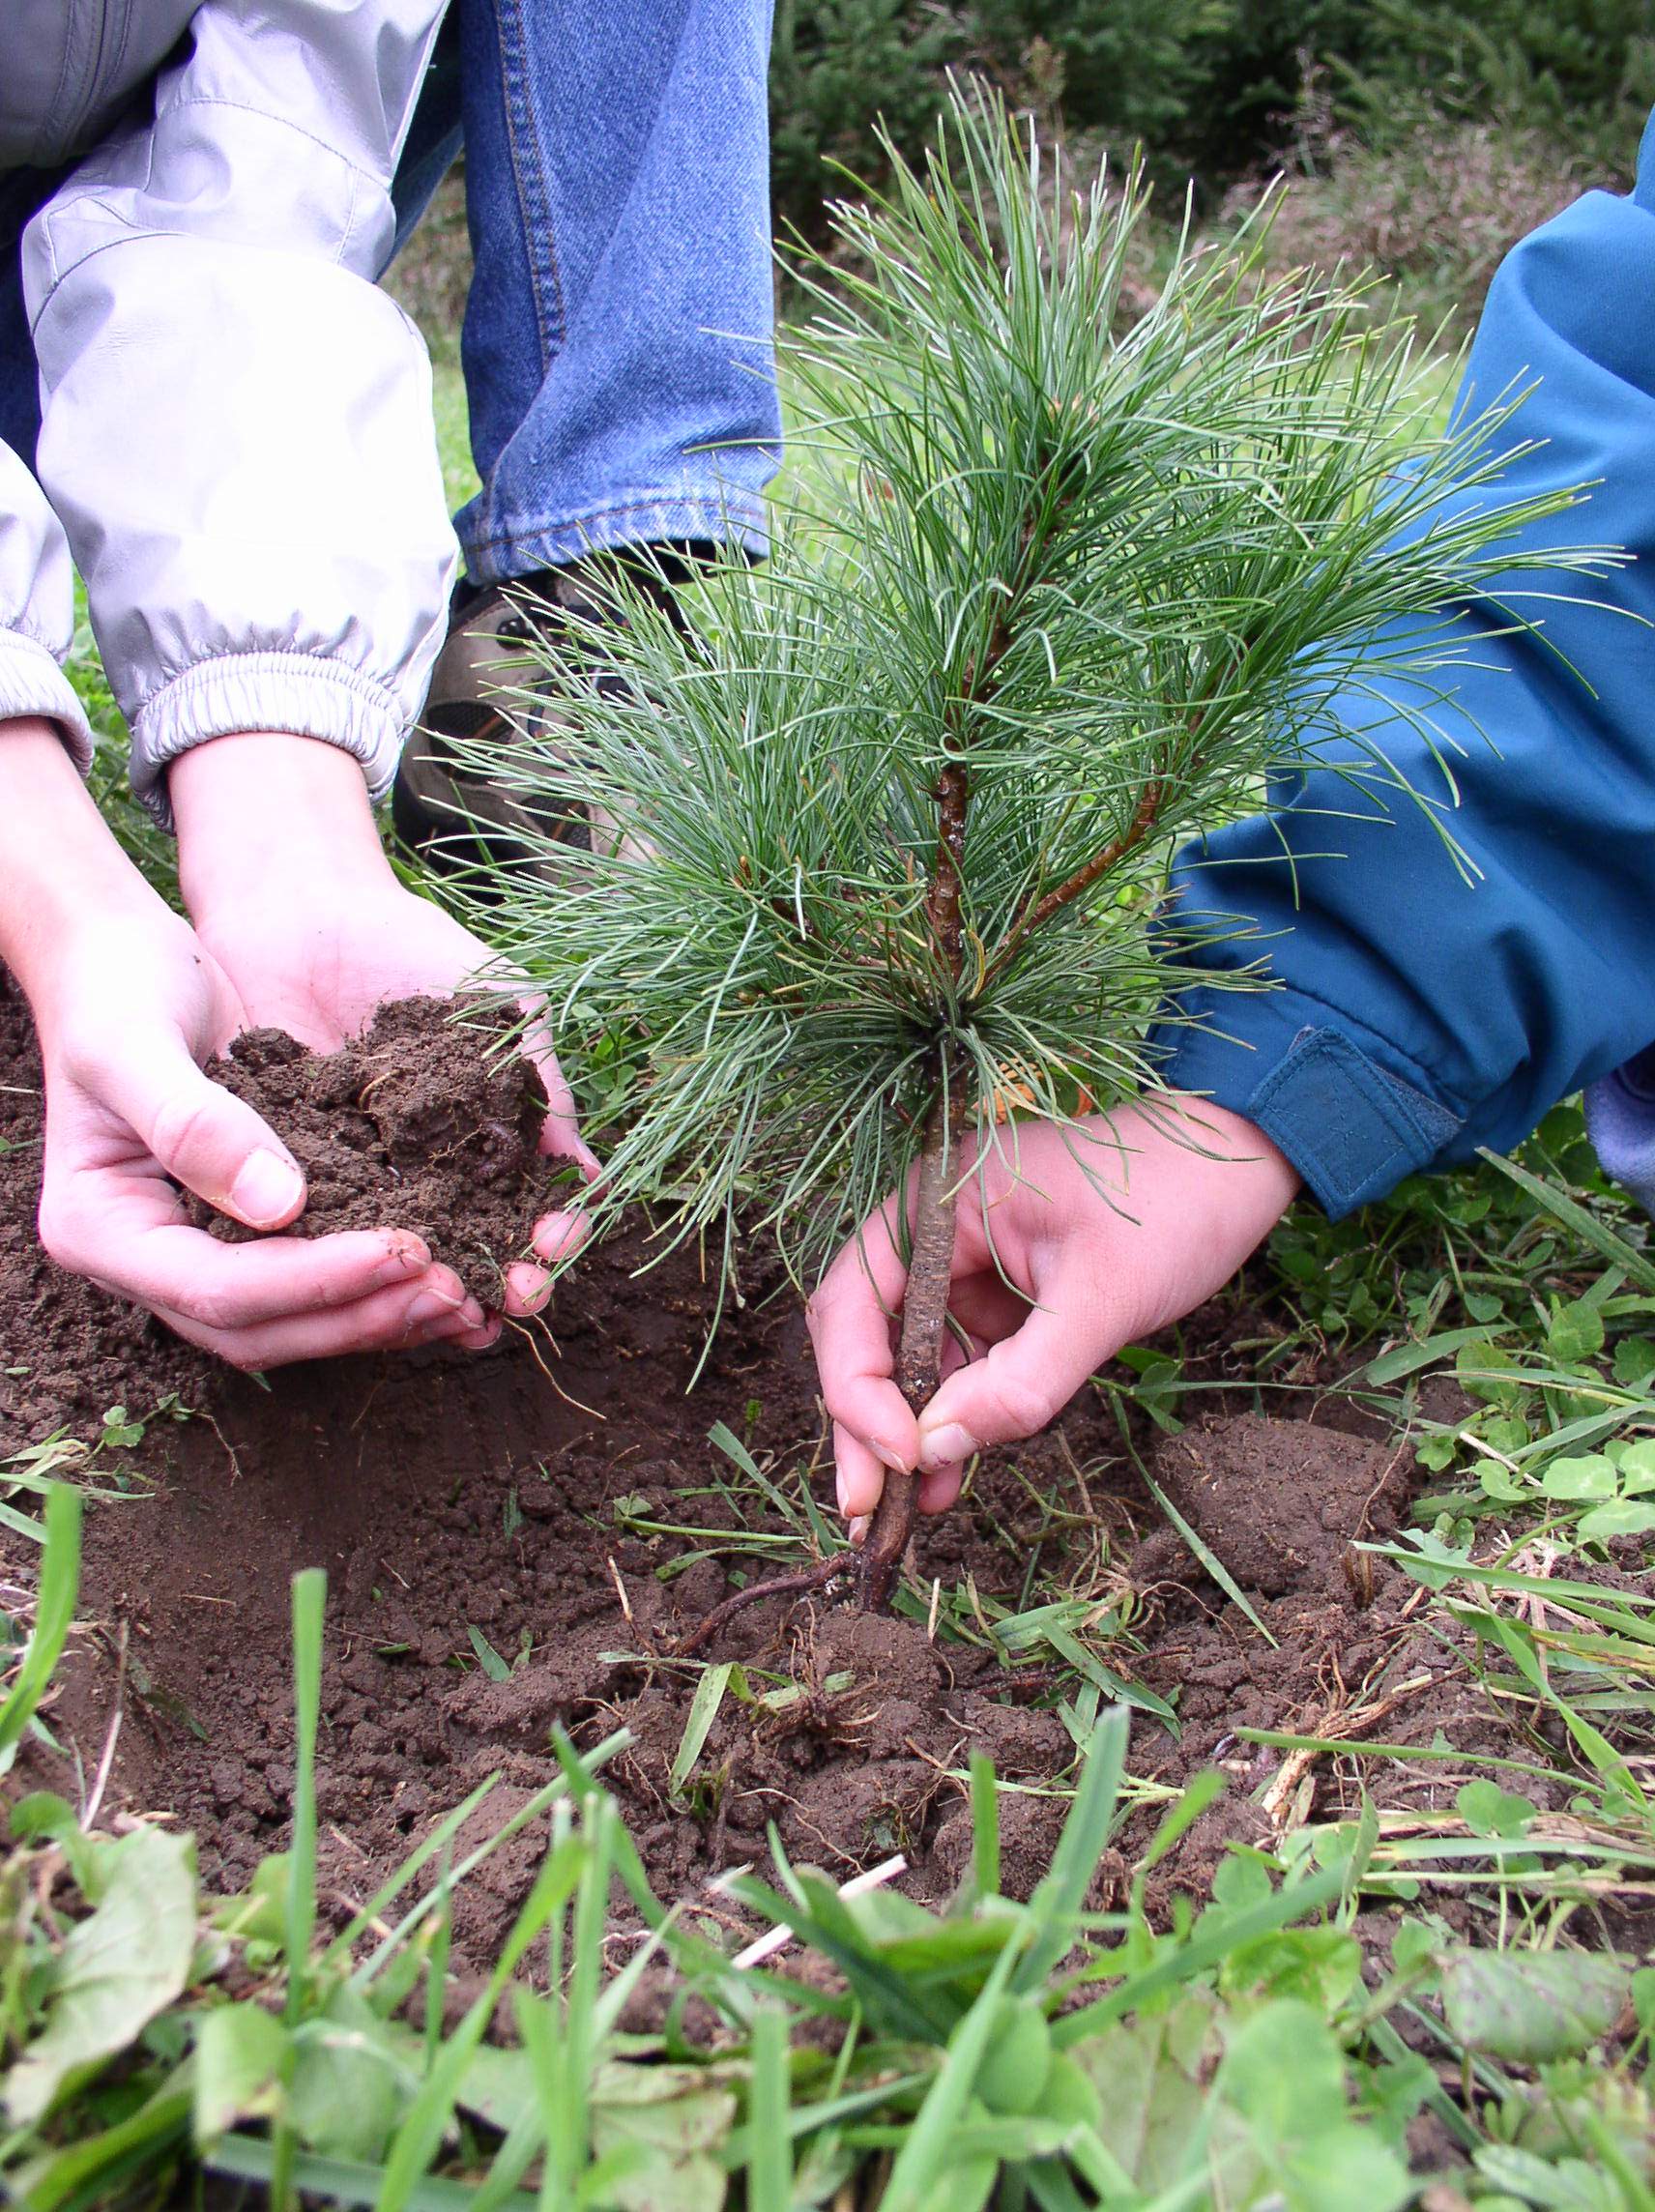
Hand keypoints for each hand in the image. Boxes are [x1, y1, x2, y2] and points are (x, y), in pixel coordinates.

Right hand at [0, 720, 489, 1365]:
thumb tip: (282, 1206)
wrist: (119, 958)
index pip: (215, 1289)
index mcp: (102, 1230)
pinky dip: (383, 1285)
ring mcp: (200, 1253)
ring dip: (382, 1316)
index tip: (403, 1249)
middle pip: (259, 1329)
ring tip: (471, 1296)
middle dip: (359, 1315)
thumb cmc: (115, 987)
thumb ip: (195, 1123)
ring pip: (295, 1322)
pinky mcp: (253, 1231)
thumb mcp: (135, 1043)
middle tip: (456, 1290)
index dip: (313, 1280)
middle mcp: (150, 1261)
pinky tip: (456, 1274)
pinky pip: (318, 1281)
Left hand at [171, 733, 597, 1314]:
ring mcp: (370, 1181)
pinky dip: (350, 1271)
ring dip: (440, 1292)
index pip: (539, 1205)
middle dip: (507, 1280)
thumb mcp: (501, 1007)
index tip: (552, 1246)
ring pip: (413, 1257)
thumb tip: (587, 1175)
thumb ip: (543, 1084)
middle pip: (483, 1246)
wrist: (301, 912)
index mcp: (497, 1139)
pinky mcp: (299, 1178)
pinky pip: (328, 1238)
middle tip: (516, 1298)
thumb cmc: (415, 949)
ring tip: (454, 1314)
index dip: (555, 1233)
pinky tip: (367, 1291)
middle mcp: (438, 1175)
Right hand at [808, 1097, 1300, 1523]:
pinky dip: (951, 1413)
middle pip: (862, 1334)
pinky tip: (952, 1468)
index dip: (859, 1389)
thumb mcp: (1101, 1303)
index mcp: (936, 1205)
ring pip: (903, 1356)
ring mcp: (961, 1263)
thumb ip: (1018, 1382)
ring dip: (907, 1428)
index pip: (852, 1302)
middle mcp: (932, 1230)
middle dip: (864, 1423)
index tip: (901, 1456)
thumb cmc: (1172, 1208)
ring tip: (918, 1503)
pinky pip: (953, 1359)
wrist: (1235, 1165)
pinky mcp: (994, 1291)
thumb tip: (934, 1451)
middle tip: (863, 1512)